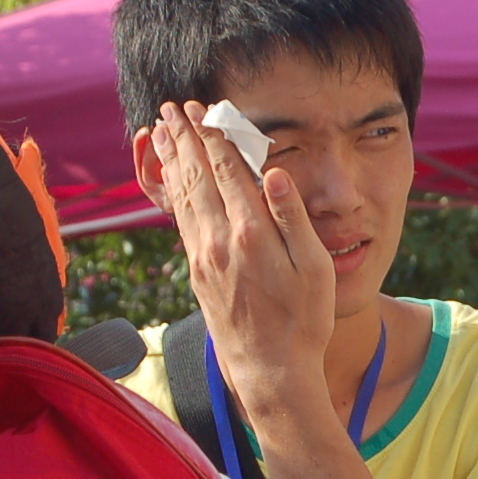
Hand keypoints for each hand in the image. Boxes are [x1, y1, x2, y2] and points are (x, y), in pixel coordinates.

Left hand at [149, 101, 335, 414]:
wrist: (270, 372)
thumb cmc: (304, 322)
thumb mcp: (315, 269)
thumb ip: (292, 217)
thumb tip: (273, 172)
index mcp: (251, 234)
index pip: (227, 171)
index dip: (215, 136)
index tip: (206, 108)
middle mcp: (219, 241)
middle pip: (197, 176)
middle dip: (185, 138)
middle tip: (172, 107)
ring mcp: (203, 257)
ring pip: (182, 195)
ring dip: (173, 159)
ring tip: (162, 130)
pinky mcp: (196, 273)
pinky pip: (180, 219)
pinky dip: (172, 191)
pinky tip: (170, 177)